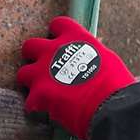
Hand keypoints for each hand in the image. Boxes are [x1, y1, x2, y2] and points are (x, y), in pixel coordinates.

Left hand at [16, 16, 135, 139]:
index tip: (60, 46)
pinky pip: (29, 103)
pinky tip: (48, 115)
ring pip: (23, 74)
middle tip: (44, 71)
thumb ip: (89, 55)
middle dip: (35, 57)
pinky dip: (37, 110)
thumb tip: (87, 59)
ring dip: (31, 83)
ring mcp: (42, 72)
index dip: (56, 36)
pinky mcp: (38, 95)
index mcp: (74, 37)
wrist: (111, 106)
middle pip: (30, 46)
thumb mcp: (106, 59)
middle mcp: (53, 50)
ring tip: (42, 95)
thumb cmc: (115, 85)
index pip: (57, 25)